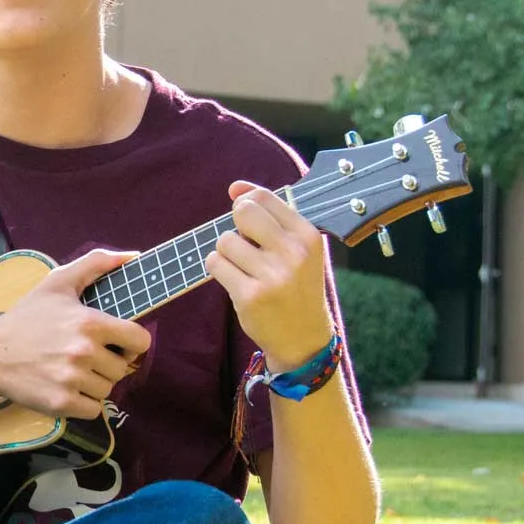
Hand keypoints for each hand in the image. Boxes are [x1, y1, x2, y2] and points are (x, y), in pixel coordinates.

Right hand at [0, 248, 153, 419]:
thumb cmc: (26, 318)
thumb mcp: (58, 283)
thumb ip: (97, 263)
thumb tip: (134, 255)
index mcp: (90, 322)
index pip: (140, 341)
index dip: (130, 343)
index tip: (115, 344)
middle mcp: (84, 352)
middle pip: (122, 369)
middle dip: (105, 364)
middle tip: (81, 357)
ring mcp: (72, 379)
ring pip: (107, 390)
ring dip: (93, 384)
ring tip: (69, 372)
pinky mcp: (61, 403)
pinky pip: (93, 410)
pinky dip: (82, 404)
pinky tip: (63, 388)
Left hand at [207, 181, 335, 368]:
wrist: (303, 337)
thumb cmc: (296, 286)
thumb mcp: (296, 248)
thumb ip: (269, 214)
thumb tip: (234, 187)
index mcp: (308, 236)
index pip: (264, 198)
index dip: (245, 203)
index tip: (247, 222)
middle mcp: (293, 253)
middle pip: (242, 212)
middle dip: (235, 226)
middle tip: (244, 246)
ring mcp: (272, 276)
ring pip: (224, 240)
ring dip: (225, 252)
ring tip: (243, 268)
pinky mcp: (250, 295)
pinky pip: (215, 264)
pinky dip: (218, 269)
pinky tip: (234, 280)